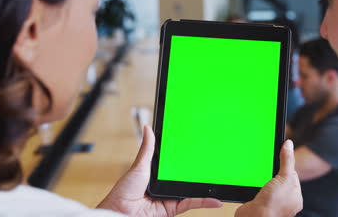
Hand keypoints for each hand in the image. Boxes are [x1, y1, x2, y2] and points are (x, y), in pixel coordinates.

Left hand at [97, 125, 222, 216]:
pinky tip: (215, 200)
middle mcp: (165, 185)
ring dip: (205, 187)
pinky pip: (191, 203)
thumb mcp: (139, 166)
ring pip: (191, 190)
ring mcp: (170, 197)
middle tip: (212, 162)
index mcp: (157, 174)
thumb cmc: (123, 193)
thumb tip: (148, 129)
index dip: (185, 157)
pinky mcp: (174, 208)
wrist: (120, 212)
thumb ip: (148, 149)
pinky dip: (204, 202)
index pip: (175, 163)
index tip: (197, 148)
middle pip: (185, 176)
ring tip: (217, 179)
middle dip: (198, 171)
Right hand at [235, 140, 302, 216]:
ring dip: (262, 179)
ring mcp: (270, 203)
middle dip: (272, 172)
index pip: (292, 175)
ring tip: (258, 173)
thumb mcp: (285, 177)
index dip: (285, 165)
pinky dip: (254, 186)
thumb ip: (287, 160)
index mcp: (295, 196)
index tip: (279, 155)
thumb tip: (289, 144)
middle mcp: (284, 201)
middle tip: (266, 164)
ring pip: (267, 185)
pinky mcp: (258, 203)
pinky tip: (252, 182)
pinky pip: (257, 190)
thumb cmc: (274, 203)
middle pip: (279, 179)